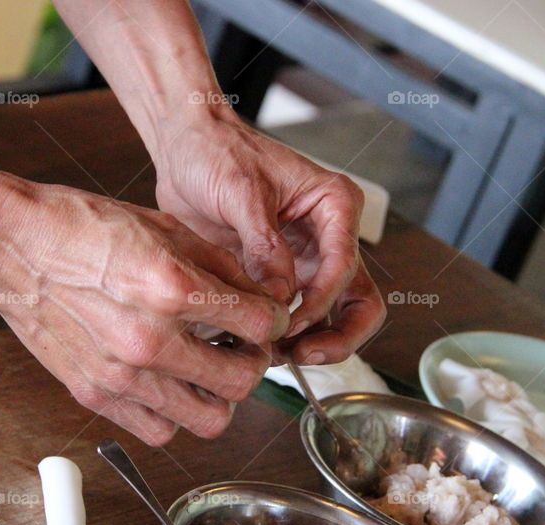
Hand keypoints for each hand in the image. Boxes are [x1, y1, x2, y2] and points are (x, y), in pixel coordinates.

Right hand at [0, 179, 289, 445]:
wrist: (13, 246)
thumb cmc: (82, 228)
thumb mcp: (165, 226)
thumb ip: (221, 267)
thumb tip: (259, 297)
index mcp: (172, 288)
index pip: (260, 326)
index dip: (273, 320)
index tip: (265, 318)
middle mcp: (149, 339)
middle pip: (242, 381)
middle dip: (254, 362)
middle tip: (243, 347)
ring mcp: (120, 375)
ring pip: (209, 420)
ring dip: (219, 396)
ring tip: (207, 370)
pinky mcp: (95, 395)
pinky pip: (160, 431)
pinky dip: (176, 414)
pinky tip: (170, 384)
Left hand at [153, 112, 385, 363]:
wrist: (185, 149)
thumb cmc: (216, 151)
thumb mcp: (240, 191)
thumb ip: (263, 245)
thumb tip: (279, 297)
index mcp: (335, 205)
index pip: (344, 266)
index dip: (320, 302)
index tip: (289, 321)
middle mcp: (329, 236)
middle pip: (359, 301)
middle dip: (337, 336)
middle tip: (301, 355)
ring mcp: (306, 261)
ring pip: (333, 317)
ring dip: (311, 342)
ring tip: (270, 353)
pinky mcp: (280, 277)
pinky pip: (293, 315)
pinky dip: (280, 335)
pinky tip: (252, 342)